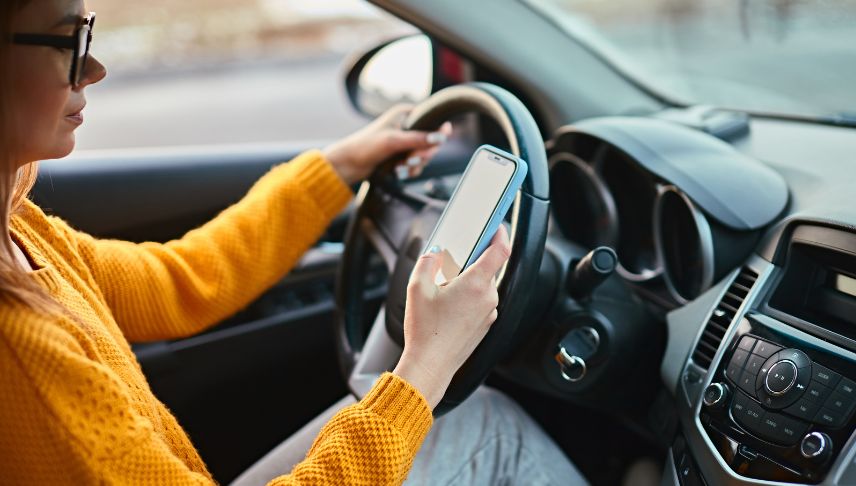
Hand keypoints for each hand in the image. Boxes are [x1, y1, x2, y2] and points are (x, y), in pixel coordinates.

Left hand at [322, 105, 452, 184]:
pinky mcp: (401, 155)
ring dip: (416, 164)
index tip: (437, 143)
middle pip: (431, 141)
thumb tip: (440, 138)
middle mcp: (407, 125)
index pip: (433, 119)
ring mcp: (405, 141)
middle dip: (423, 154)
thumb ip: (418, 139)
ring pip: (424, 154)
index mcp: (406, 114)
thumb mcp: (394, 141)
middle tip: (411, 161)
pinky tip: (399, 172)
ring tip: (401, 169)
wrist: (349, 164)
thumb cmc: (366, 146)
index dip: (438, 132)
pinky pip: (416, 164)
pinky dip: (410, 170)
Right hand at [393, 226, 511, 408]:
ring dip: (470, 281)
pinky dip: (470, 298)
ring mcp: (489, 313)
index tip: (497, 226)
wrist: (431, 365)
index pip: (500, 251)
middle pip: (489, 268)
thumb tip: (436, 252)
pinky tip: (449, 306)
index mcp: (476, 284)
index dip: (500, 234)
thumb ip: (428, 262)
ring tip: (445, 289)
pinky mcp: (485, 325)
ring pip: (484, 286)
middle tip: (454, 261)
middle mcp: (488, 298)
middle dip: (473, 261)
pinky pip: (482, 303)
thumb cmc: (426, 331)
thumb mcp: (417, 288)